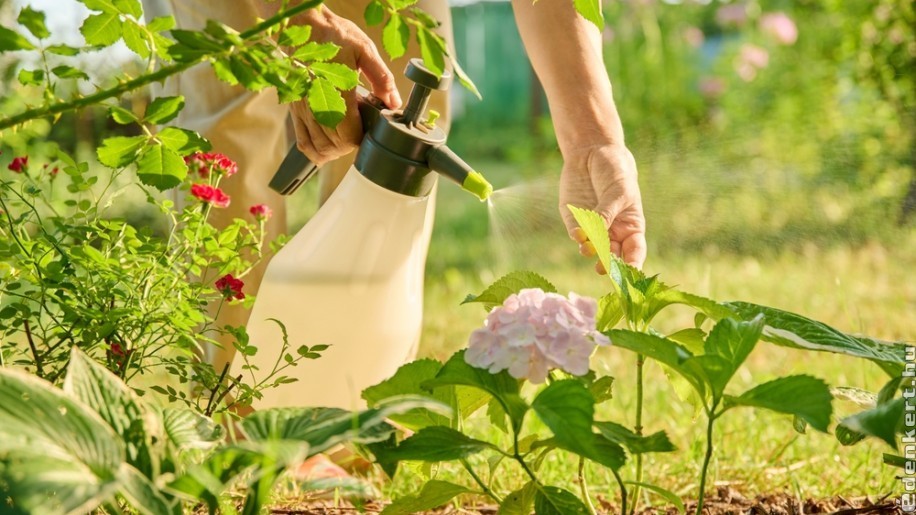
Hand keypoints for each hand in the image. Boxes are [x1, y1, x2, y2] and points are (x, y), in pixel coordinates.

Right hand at [288, 7, 401, 164]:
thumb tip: (394, 103)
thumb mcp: (364, 50)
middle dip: (350, 145)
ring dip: (334, 150)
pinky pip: (302, 141)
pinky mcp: (295, 109)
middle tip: (361, 131)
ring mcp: (303, 108)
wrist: (301, 25)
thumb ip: (381, 78)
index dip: (361, 139)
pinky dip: (315, 150)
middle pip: (334, 145)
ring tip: (346, 138)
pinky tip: (328, 146)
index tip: (369, 129)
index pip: (348, 135)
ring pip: (318, 147)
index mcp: (336, 90)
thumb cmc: (334, 35)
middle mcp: (315, 104)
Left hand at [559, 145, 646, 270]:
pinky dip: (577, 236)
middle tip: (602, 268)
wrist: (592, 153)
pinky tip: (578, 234)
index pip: (634, 251)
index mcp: (630, 227)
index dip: (633, 264)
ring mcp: (592, 228)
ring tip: (588, 249)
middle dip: (607, 263)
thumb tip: (597, 235)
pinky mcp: (574, 220)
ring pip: (592, 247)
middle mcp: (611, 232)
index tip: (630, 273)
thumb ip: (608, 213)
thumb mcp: (619, 191)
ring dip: (590, 250)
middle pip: (611, 255)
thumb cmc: (616, 172)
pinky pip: (576, 233)